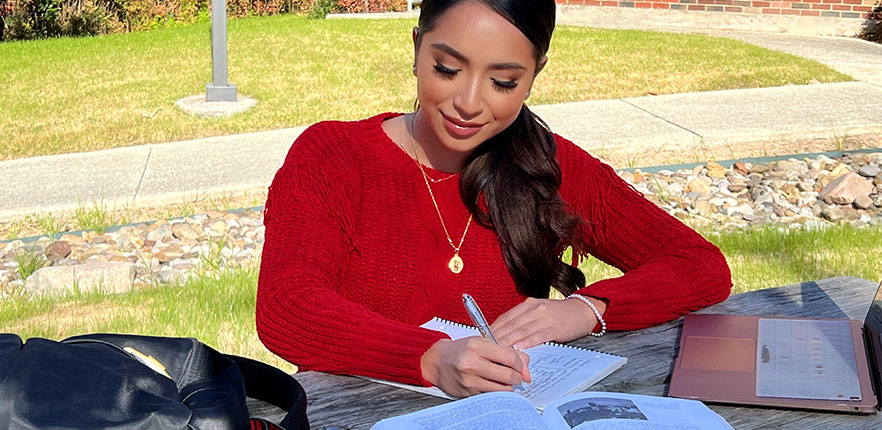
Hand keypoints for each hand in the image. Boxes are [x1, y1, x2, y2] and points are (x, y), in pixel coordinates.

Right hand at [420, 337, 531, 397]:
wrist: (437, 361)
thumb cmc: (461, 350)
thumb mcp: (481, 342)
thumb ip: (504, 351)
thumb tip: (525, 367)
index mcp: (476, 346)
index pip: (510, 358)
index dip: (520, 363)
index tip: (519, 365)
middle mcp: (472, 363)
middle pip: (509, 375)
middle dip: (518, 377)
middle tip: (516, 375)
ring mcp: (470, 380)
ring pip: (503, 389)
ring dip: (509, 386)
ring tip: (504, 380)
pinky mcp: (468, 393)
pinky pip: (492, 396)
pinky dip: (497, 392)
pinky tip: (493, 385)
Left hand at [490, 297, 604, 349]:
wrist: (582, 311)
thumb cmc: (559, 314)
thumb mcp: (538, 311)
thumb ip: (522, 320)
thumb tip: (504, 333)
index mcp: (528, 304)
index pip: (506, 317)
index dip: (492, 328)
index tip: (482, 338)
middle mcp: (534, 308)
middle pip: (511, 324)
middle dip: (496, 337)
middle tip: (484, 348)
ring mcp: (544, 317)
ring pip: (521, 330)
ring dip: (508, 341)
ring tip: (496, 350)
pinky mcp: (554, 328)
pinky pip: (537, 336)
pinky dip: (526, 342)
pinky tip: (518, 348)